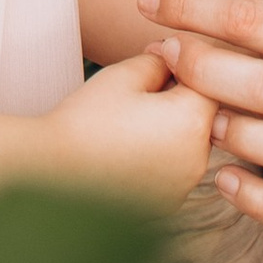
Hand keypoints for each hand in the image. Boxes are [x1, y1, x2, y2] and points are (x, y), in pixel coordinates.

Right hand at [43, 51, 217, 208]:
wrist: (50, 175)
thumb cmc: (86, 120)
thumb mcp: (124, 75)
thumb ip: (161, 60)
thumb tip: (176, 58)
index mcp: (193, 122)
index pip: (212, 80)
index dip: (186, 62)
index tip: (157, 55)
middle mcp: (198, 160)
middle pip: (204, 114)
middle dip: (180, 94)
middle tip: (140, 84)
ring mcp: (182, 188)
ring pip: (189, 143)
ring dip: (171, 126)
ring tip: (130, 117)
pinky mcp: (164, 206)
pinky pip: (173, 170)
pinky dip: (159, 155)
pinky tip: (126, 146)